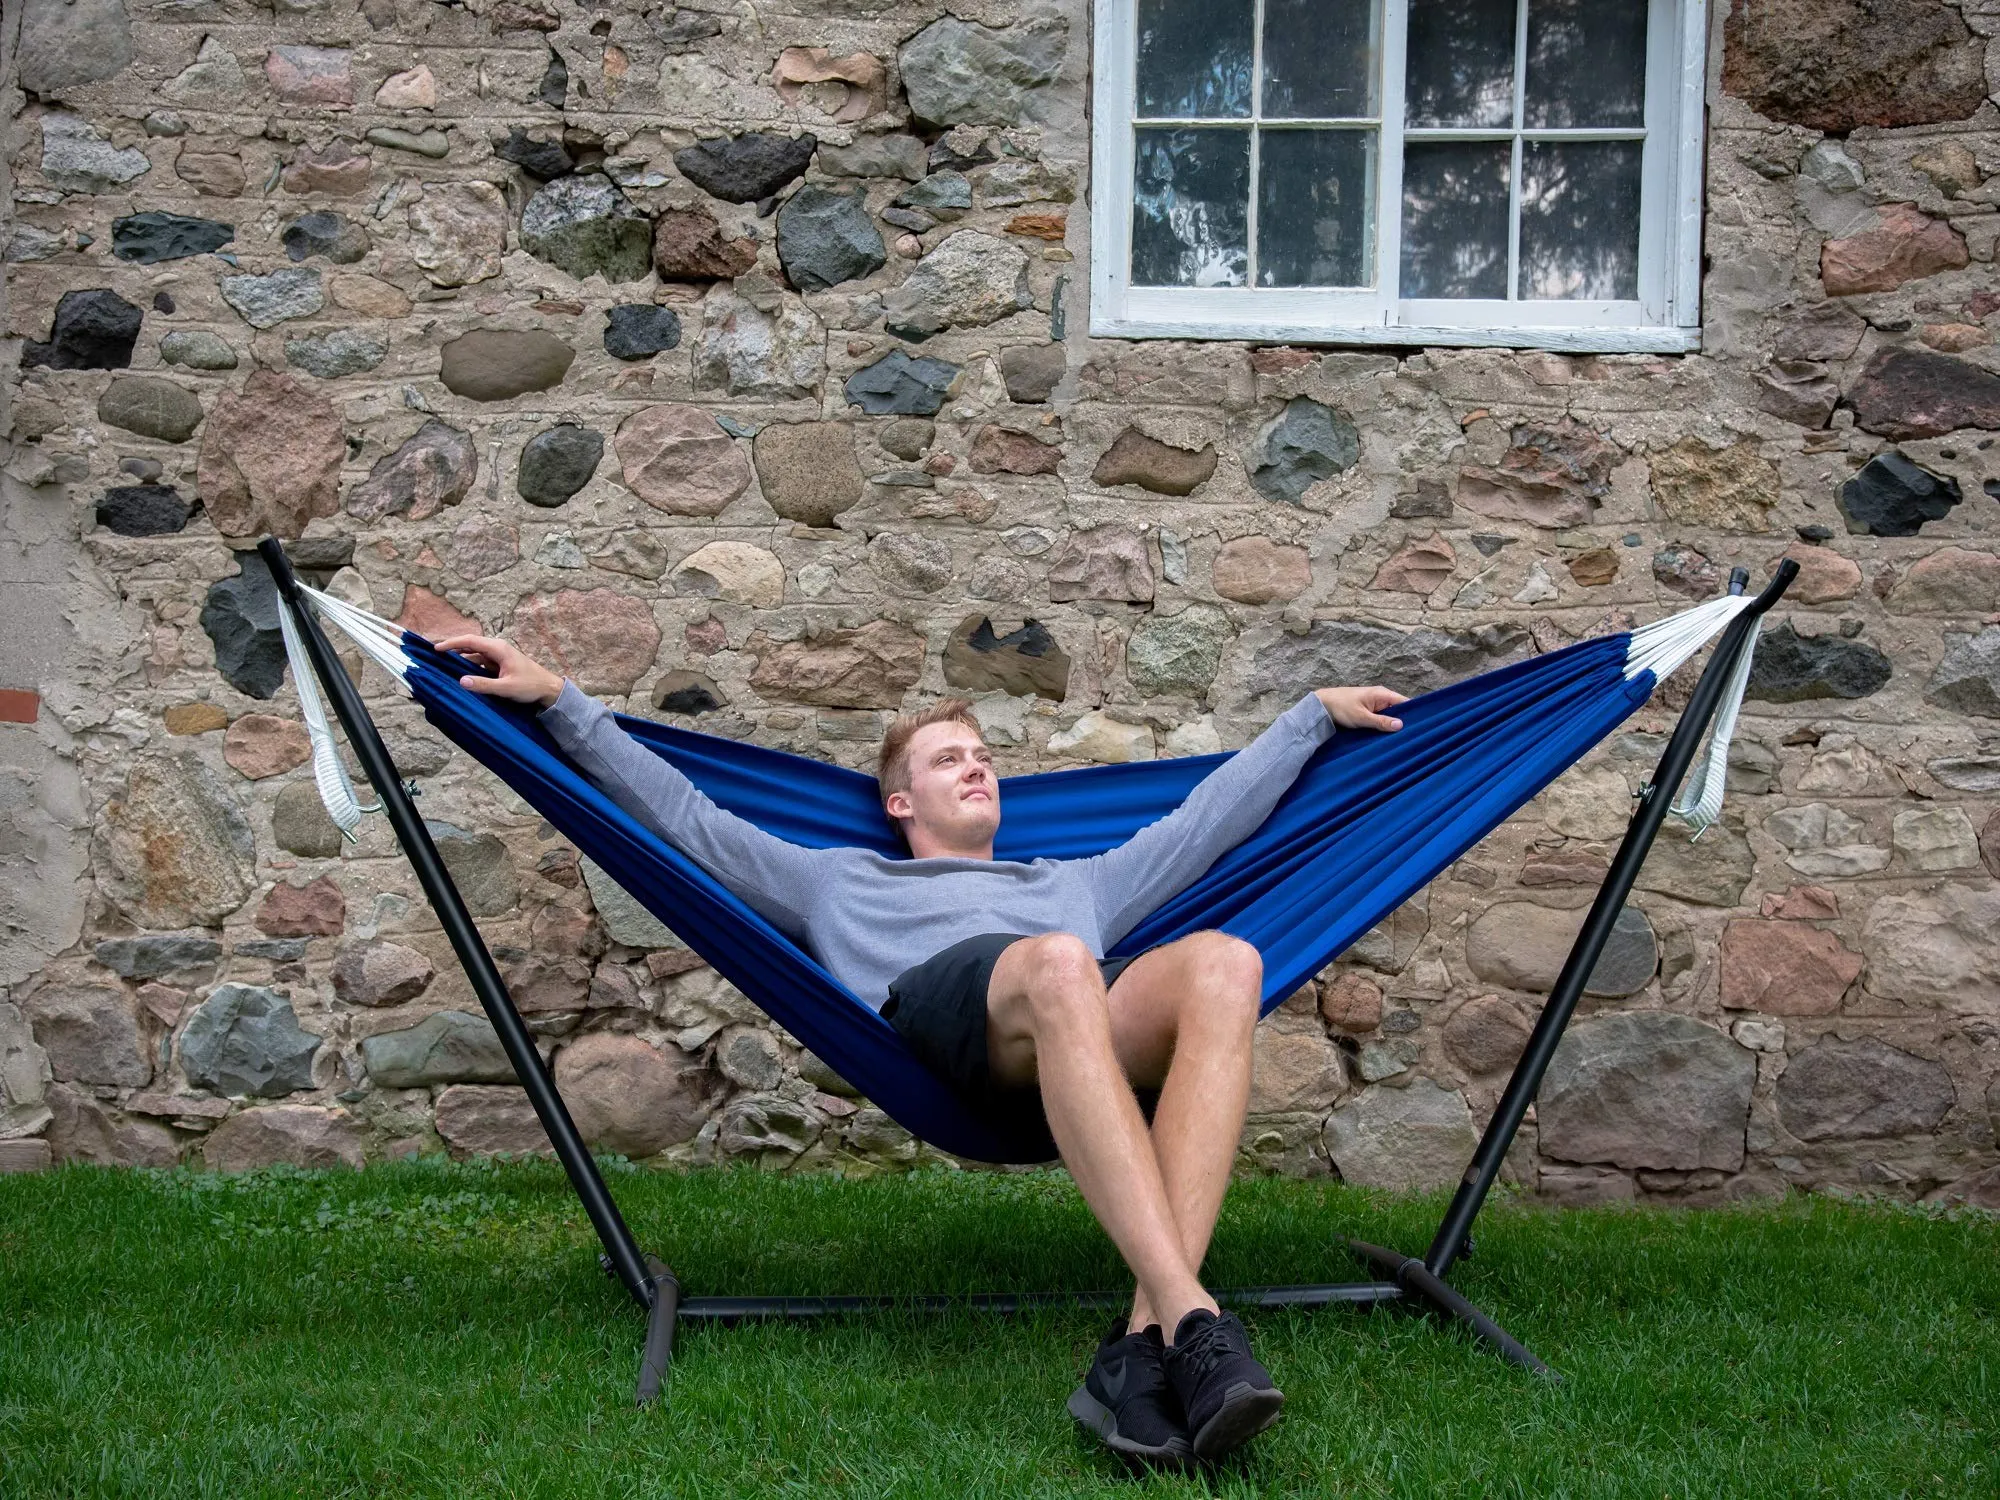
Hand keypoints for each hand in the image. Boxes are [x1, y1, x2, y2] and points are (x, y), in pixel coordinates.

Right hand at [434, 634, 565, 709]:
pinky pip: (479, 663)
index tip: (435, 648)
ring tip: (441, 665)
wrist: (548, 689)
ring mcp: (498, 657)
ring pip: (473, 655)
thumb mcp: (506, 688)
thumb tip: (461, 681)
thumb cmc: (531, 686)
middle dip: (452, 649)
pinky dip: (468, 667)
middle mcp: (497, 649)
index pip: (470, 641)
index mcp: (498, 649)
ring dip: (459, 659)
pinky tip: (458, 674)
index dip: (451, 643)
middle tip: (433, 655)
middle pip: (469, 645)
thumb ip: (484, 685)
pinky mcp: (499, 666)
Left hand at [1315, 684, 1407, 731]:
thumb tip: (1401, 725)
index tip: (1420, 727)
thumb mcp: (1362, 717)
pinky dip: (1385, 724)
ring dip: (1393, 724)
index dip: (1413, 713)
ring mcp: (1375, 703)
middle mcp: (1381, 697)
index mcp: (1382, 694)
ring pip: (1390, 715)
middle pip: (1399, 709)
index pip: (1405, 702)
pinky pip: (1382, 717)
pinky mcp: (1369, 710)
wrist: (1322, 704)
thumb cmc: (1341, 707)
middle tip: (1412, 736)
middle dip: (1404, 721)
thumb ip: (1381, 721)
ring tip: (1403, 738)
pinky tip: (1388, 735)